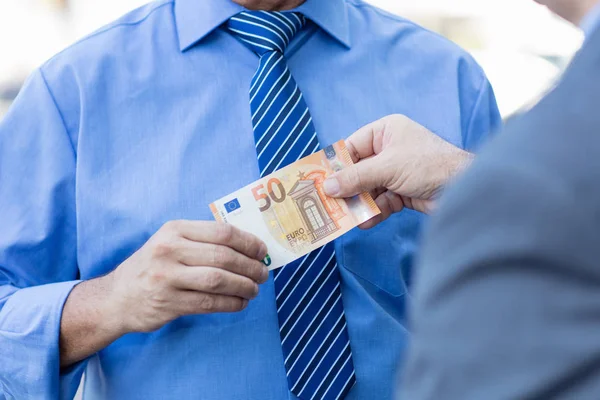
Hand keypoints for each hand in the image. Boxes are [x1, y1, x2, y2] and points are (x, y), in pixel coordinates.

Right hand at [105, 220, 268, 333]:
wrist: (117, 297)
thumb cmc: (153, 266)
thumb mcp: (171, 242)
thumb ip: (203, 240)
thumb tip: (248, 247)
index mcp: (174, 230)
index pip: (222, 232)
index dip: (248, 242)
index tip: (262, 251)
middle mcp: (169, 250)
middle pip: (223, 256)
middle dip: (250, 266)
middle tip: (262, 273)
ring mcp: (167, 277)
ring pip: (218, 280)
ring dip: (243, 286)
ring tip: (254, 289)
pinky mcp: (167, 303)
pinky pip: (208, 303)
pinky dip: (230, 303)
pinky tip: (240, 303)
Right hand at [324, 114, 472, 227]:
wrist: (465, 188)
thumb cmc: (429, 165)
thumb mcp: (387, 168)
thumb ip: (356, 177)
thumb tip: (328, 186)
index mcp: (386, 132)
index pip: (352, 147)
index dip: (336, 165)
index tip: (319, 181)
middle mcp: (389, 149)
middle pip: (358, 170)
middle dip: (347, 188)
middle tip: (328, 203)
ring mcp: (396, 172)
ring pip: (368, 189)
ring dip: (360, 204)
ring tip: (348, 218)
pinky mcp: (403, 191)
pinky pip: (381, 201)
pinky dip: (375, 212)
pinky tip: (367, 221)